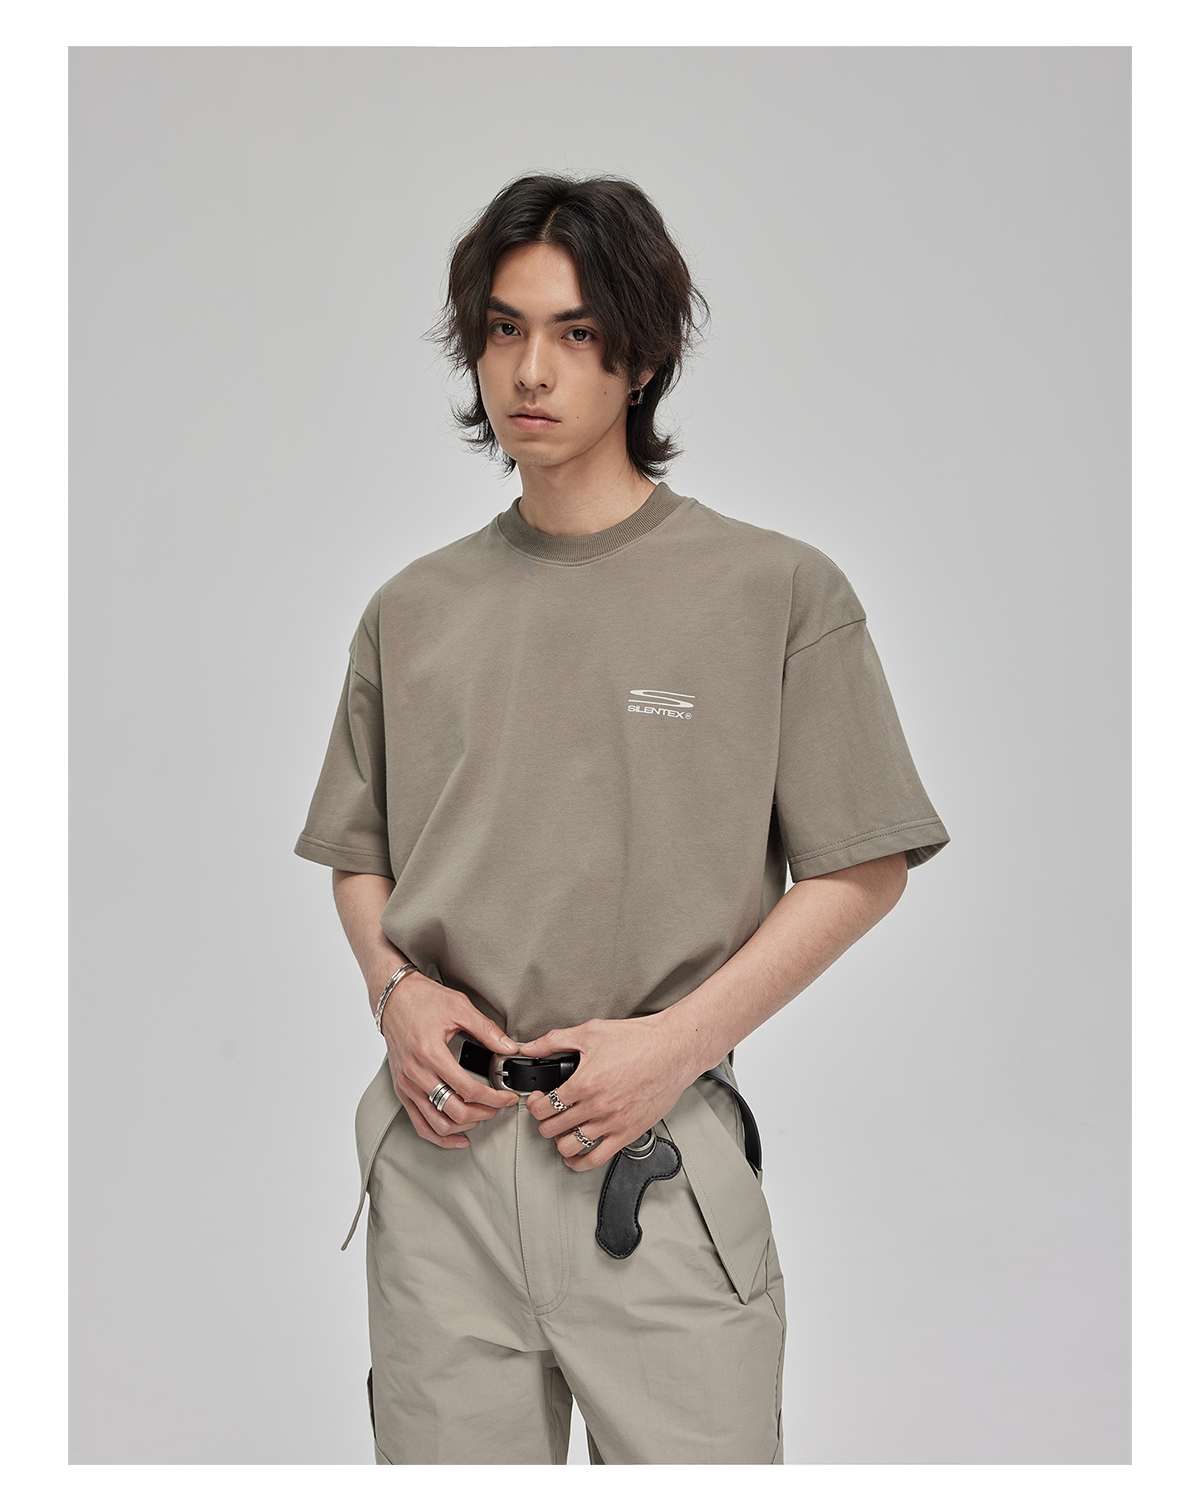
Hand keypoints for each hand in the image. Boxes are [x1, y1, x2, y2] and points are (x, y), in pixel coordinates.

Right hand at [377, 970, 519, 1148]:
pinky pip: (420, 1123)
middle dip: (484, 1113)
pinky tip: (458, 1137)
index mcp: (431, 1053)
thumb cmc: (422, 1000)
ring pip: (438, 1124)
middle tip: (499, 1106)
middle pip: (455, 1111)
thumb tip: (509, 1048)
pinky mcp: (402, 1090)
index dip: (494, 1098)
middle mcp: (416, 1074)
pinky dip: (440, 1136)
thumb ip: (486, 1030)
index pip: (468, 1089)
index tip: (508, 1097)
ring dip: (465, 1126)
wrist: (393, 998)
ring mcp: (407, 1085)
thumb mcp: (459, 1007)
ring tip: (482, 1116)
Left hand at [522, 1014, 700, 1170]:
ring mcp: (612, 1123)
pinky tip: (575, 1156)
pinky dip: (579, 1162)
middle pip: (553, 1128)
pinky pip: (596, 1159)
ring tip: (561, 1131)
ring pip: (570, 1146)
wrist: (674, 1049)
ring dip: (559, 1141)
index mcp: (584, 1083)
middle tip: (548, 1114)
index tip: (538, 1101)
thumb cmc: (639, 1040)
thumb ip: (555, 1040)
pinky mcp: (628, 1133)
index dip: (535, 1105)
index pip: (544, 1107)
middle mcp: (596, 1106)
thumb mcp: (591, 1032)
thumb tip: (530, 1047)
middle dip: (544, 1121)